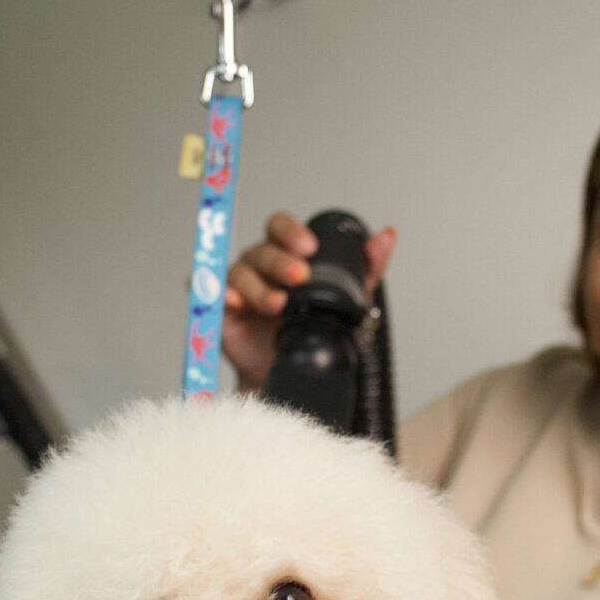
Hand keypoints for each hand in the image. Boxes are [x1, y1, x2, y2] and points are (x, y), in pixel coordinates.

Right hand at [221, 210, 397, 385]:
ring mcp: (239, 285)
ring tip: (279, 305)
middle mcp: (260, 265)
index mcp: (285, 254)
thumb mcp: (349, 298)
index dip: (290, 231)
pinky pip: (214, 293)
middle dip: (280, 262)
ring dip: (260, 287)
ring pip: (240, 272)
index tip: (309, 246)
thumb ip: (367, 266)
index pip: (280, 227)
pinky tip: (236, 302)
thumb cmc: (315, 329)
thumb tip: (386, 236)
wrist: (294, 371)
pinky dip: (223, 294)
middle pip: (262, 250)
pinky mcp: (224, 309)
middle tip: (300, 276)